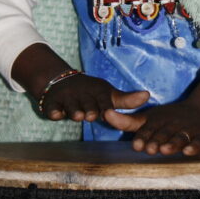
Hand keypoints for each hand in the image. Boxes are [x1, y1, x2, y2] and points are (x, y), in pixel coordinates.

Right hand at [12, 43, 147, 122]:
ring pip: (70, 107)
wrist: (60, 82)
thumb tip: (148, 95)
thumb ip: (126, 100)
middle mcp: (82, 95)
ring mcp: (66, 100)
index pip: (103, 100)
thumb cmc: (91, 93)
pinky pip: (52, 109)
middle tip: (91, 115)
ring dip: (73, 111)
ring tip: (77, 116)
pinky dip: (54, 112)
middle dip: (89, 109)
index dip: (105, 106)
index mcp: (97, 92)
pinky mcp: (52, 104)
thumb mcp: (108, 95)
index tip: (107, 112)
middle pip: (86, 105)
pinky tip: (56, 115)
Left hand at [103, 74, 199, 156]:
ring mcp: (189, 131)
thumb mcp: (149, 118)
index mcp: (159, 120)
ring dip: (173, 143)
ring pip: (180, 138)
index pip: (149, 128)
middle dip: (157, 140)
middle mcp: (174, 125)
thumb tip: (105, 114)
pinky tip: (188, 151)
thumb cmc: (170, 119)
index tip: (137, 145)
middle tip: (150, 149)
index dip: (144, 136)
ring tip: (166, 149)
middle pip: (164, 134)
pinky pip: (199, 142)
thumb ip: (127, 122)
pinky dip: (195, 147)